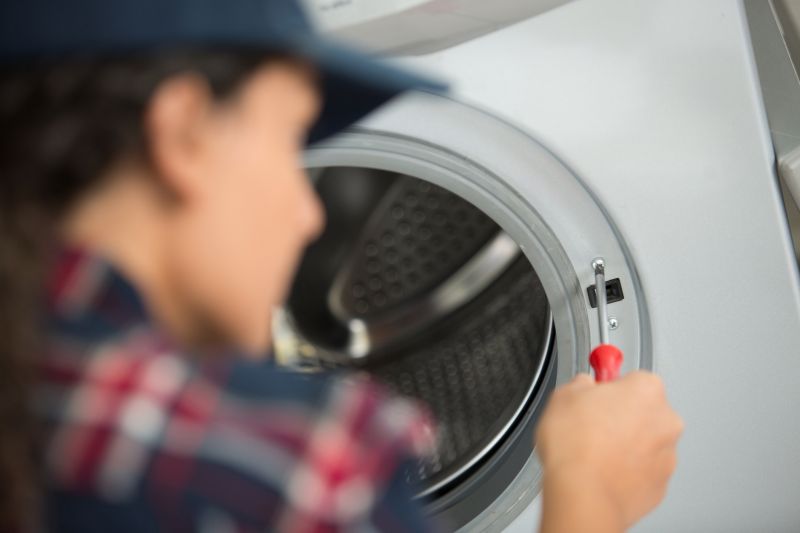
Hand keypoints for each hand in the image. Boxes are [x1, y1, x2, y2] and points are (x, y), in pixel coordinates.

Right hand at [536, 371, 682, 531]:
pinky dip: (626, 470)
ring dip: (624, 443)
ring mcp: (666, 455)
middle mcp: (665, 420)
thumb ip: (581, 383)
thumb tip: (583, 386)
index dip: (611, 386)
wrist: (583, 495)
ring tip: (591, 451)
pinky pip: (643, 470)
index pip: (634, 377)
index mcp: (646, 390)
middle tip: (591, 423)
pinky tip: (601, 471)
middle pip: (644, 409)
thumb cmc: (576, 447)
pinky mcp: (660, 485)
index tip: (597, 392)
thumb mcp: (563, 394)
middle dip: (621, 415)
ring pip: (645, 442)